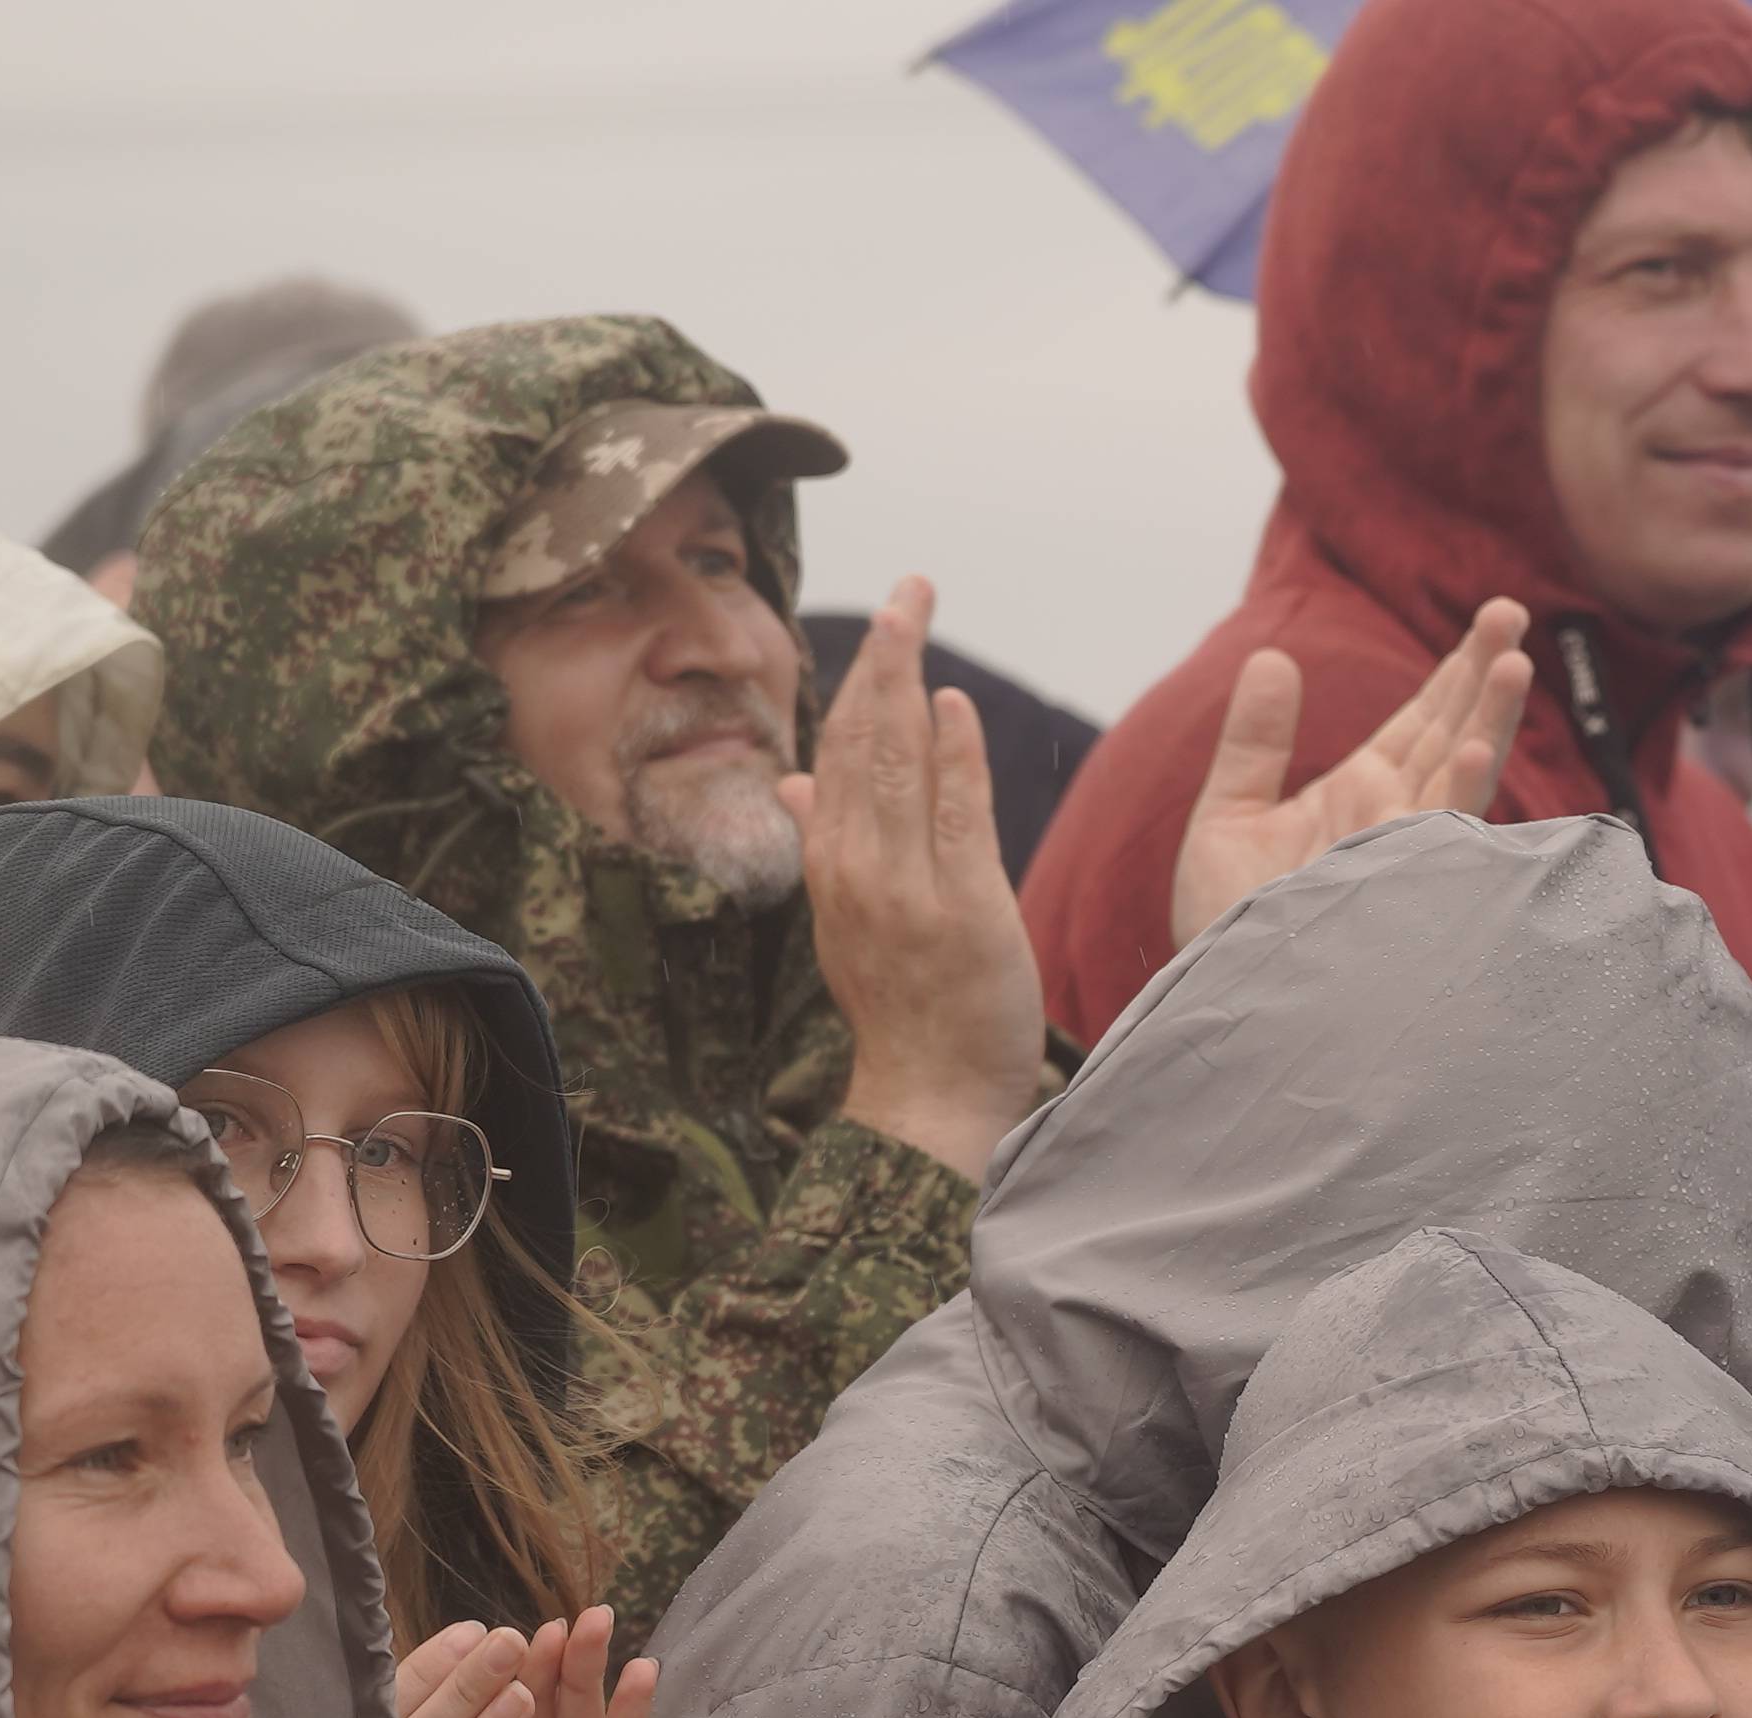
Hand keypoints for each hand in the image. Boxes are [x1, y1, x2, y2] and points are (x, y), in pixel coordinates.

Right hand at [789, 576, 1051, 1177]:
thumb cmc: (904, 1008)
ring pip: (897, 766)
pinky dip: (952, 757)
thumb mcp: (848, 917)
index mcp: (831, 863)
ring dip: (907, 682)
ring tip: (917, 612)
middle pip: (863, 741)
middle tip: (910, 584)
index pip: (840, 750)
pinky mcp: (961, 911)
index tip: (886, 616)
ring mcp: (905, 889)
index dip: (861, 677)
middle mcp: (856, 868)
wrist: (929, 1099)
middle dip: (884, 655)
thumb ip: (825, 839)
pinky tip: (953, 704)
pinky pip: (954, 819)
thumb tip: (791, 777)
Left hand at [1167, 600, 1533, 947]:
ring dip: (1487, 722)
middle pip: (1451, 733)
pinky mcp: (1393, 890)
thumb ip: (1254, 740)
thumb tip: (1274, 657)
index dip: (1454, 668)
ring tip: (1512, 664)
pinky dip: (1457, 795)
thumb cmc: (1229, 927)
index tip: (1492, 617)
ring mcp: (1397, 854)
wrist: (1219, 997)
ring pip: (1457, 778)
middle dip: (1482, 673)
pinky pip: (1435, 839)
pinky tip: (1473, 753)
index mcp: (1362, 792)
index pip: (1422, 720)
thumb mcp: (1225, 816)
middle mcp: (1392, 820)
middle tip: (1510, 611)